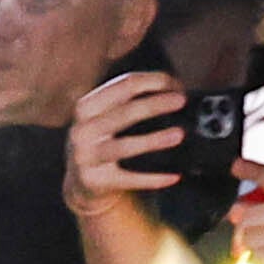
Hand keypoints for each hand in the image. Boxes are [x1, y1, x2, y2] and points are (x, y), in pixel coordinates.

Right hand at [66, 68, 187, 212]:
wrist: (83, 182)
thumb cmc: (103, 141)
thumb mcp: (106, 116)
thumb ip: (130, 100)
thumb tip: (175, 90)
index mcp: (87, 107)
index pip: (124, 85)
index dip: (154, 81)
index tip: (177, 85)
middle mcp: (82, 131)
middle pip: (123, 112)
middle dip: (155, 104)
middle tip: (181, 101)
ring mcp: (86, 158)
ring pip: (123, 147)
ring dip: (153, 140)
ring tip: (178, 135)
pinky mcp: (95, 182)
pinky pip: (128, 179)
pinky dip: (152, 179)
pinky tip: (172, 177)